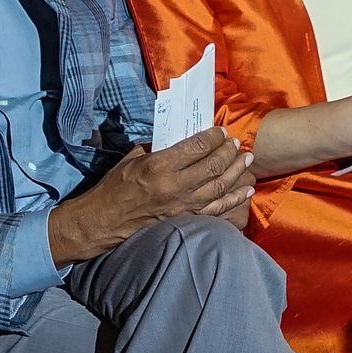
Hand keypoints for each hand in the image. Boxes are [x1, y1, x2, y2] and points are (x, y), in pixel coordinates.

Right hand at [50, 127, 254, 262]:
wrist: (105, 221)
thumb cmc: (114, 187)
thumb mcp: (132, 159)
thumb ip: (157, 148)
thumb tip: (177, 139)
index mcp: (159, 166)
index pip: (196, 147)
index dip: (213, 137)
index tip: (220, 131)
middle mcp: (175, 186)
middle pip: (212, 166)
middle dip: (228, 152)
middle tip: (235, 143)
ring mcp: (183, 205)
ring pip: (219, 186)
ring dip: (236, 172)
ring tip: (246, 160)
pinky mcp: (186, 219)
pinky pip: (217, 209)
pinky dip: (234, 199)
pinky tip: (246, 190)